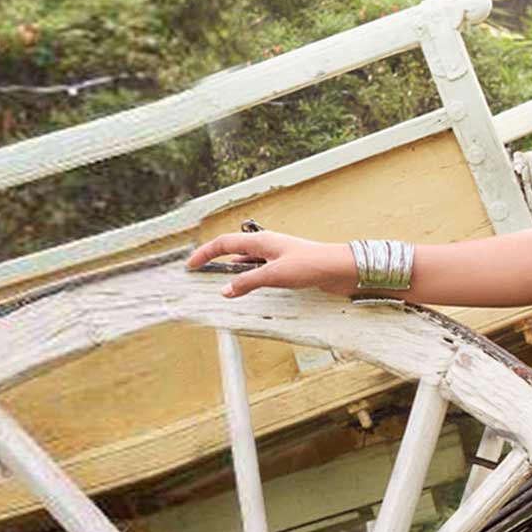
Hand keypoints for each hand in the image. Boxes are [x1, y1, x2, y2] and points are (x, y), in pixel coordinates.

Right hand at [183, 228, 354, 298]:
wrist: (341, 269)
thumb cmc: (311, 265)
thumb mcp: (274, 275)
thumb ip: (248, 282)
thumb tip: (225, 290)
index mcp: (261, 241)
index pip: (224, 243)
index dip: (205, 253)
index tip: (190, 265)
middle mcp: (267, 246)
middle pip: (234, 250)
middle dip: (216, 260)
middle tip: (201, 273)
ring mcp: (278, 256)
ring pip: (249, 262)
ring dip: (235, 272)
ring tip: (222, 285)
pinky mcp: (289, 267)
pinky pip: (262, 270)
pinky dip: (251, 278)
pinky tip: (250, 287)